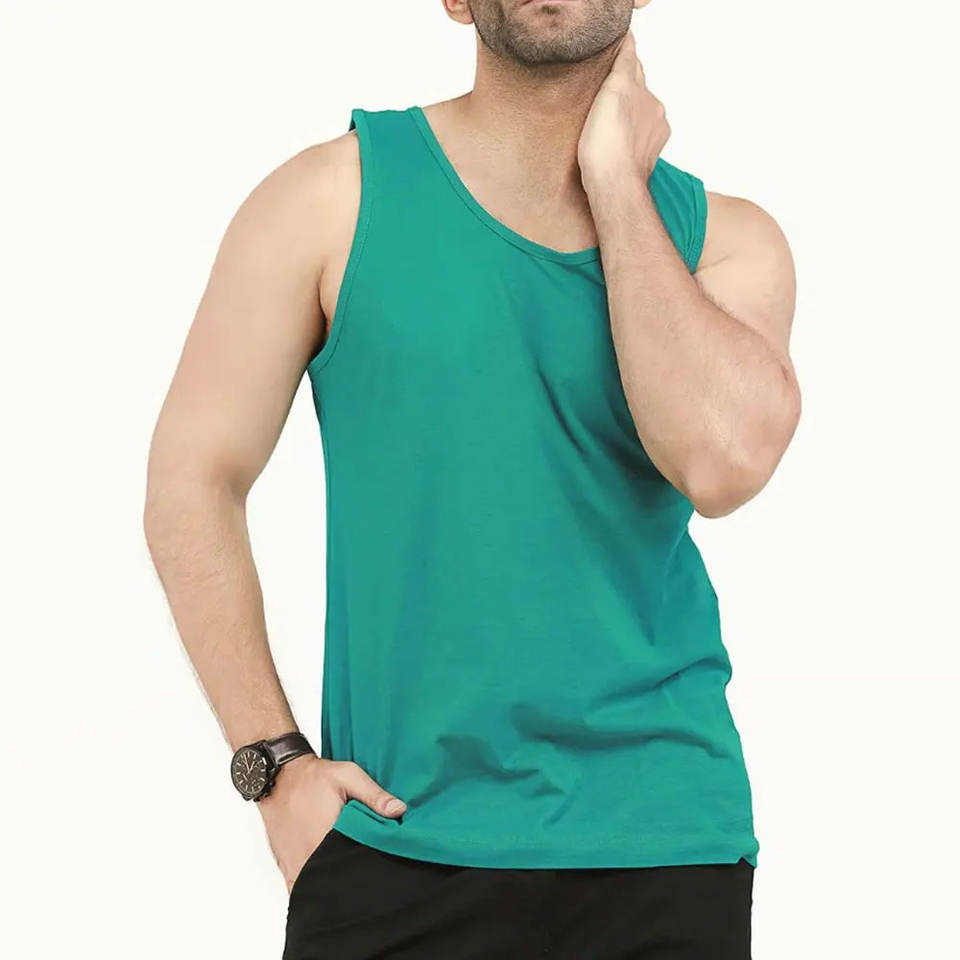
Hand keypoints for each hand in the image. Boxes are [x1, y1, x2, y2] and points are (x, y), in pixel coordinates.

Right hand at [257, 755, 405, 892]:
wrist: (278, 777)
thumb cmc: (313, 777)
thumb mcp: (348, 776)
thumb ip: (374, 795)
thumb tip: (400, 811)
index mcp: (326, 837)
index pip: (352, 866)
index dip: (367, 867)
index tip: (377, 862)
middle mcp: (308, 857)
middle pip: (336, 881)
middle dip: (350, 878)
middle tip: (363, 866)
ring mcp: (295, 866)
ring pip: (317, 889)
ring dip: (331, 884)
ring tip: (345, 870)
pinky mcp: (287, 868)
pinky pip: (301, 889)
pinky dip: (314, 886)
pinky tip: (327, 875)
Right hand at [578, 31, 669, 194]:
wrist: (614, 187)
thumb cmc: (609, 145)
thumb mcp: (616, 90)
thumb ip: (624, 64)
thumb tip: (630, 42)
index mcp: (650, 101)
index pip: (635, 70)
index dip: (621, 62)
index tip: (612, 57)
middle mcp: (655, 120)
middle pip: (637, 96)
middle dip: (624, 91)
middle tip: (603, 89)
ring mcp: (649, 143)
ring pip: (635, 121)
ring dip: (623, 118)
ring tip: (604, 120)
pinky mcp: (640, 163)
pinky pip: (631, 144)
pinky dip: (623, 140)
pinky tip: (610, 143)